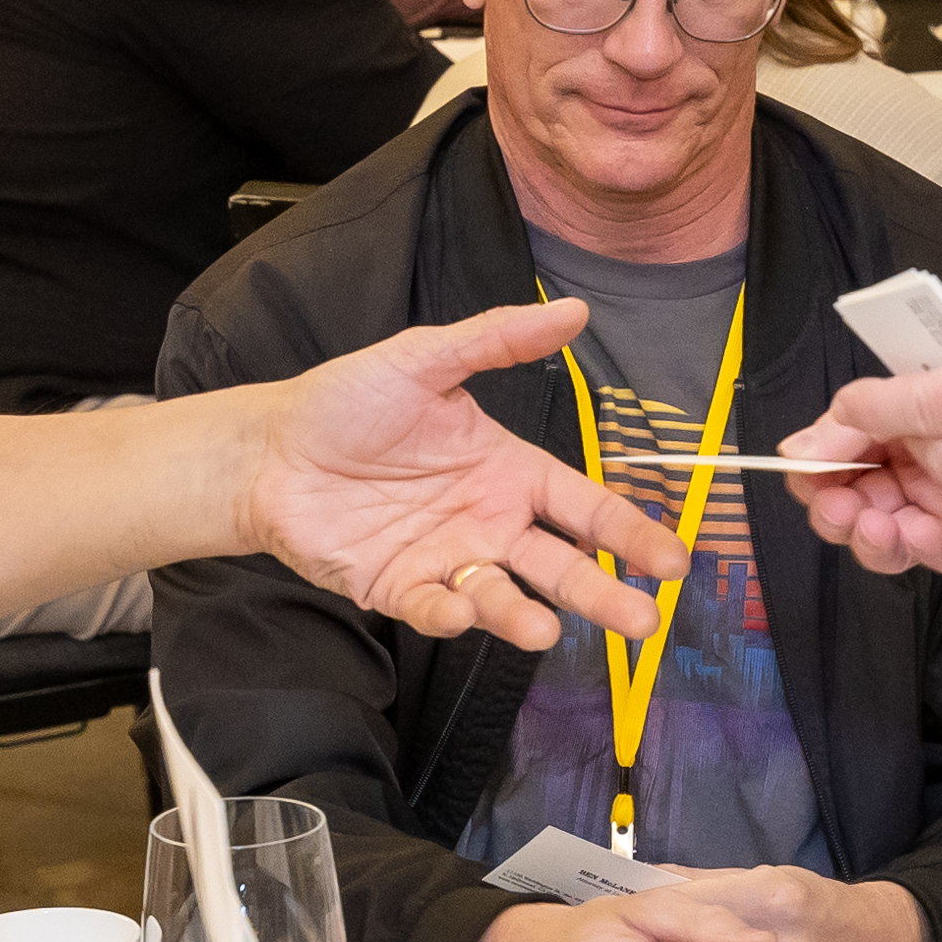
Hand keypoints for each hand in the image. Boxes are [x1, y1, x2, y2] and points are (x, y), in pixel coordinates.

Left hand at [240, 302, 679, 649]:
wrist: (271, 450)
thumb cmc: (348, 402)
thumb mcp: (424, 359)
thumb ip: (497, 340)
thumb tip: (574, 311)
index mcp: (509, 471)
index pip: (584, 507)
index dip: (629, 534)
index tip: (671, 561)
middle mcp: (489, 522)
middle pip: (561, 566)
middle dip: (603, 595)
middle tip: (642, 624)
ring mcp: (447, 560)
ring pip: (502, 598)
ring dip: (524, 617)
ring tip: (543, 630)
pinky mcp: (399, 589)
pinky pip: (435, 609)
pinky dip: (449, 614)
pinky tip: (457, 607)